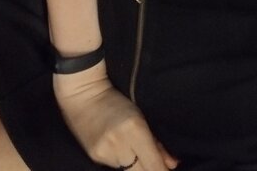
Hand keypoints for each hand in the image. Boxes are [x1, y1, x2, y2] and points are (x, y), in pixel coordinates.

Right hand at [54, 68, 178, 170]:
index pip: (154, 165)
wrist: (83, 94)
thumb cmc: (116, 100)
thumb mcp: (140, 115)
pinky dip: (121, 161)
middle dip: (150, 169)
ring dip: (135, 166)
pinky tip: (119, 149)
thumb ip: (156, 142)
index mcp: (135, 129)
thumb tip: (173, 164)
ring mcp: (106, 153)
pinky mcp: (95, 158)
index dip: (164, 170)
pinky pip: (115, 167)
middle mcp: (120, 144)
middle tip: (153, 162)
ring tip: (133, 150)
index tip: (169, 169)